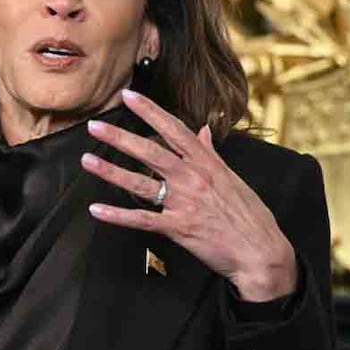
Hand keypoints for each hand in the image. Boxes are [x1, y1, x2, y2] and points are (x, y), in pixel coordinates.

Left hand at [81, 90, 295, 301]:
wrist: (261, 252)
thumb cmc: (250, 216)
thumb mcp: (234, 178)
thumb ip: (212, 153)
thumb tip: (203, 130)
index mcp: (207, 163)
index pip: (174, 129)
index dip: (150, 111)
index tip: (130, 96)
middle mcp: (193, 178)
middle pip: (150, 151)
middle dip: (120, 137)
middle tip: (94, 126)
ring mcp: (184, 203)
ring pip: (140, 183)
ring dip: (111, 171)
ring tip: (87, 160)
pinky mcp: (178, 228)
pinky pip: (141, 220)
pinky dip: (118, 216)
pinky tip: (97, 210)